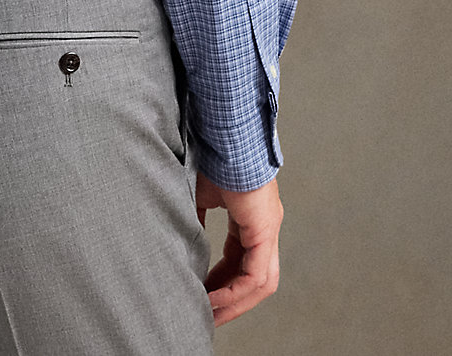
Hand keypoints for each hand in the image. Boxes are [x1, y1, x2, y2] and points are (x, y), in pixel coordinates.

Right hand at [195, 170, 282, 326]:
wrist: (223, 136)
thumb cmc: (212, 155)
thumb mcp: (200, 194)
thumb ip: (196, 217)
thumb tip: (183, 235)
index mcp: (251, 217)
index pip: (240, 260)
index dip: (222, 281)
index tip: (203, 294)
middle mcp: (265, 226)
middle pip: (254, 277)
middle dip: (231, 299)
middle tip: (210, 314)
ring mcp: (268, 229)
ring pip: (260, 282)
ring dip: (235, 301)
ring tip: (212, 313)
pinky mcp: (265, 230)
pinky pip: (255, 275)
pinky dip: (235, 291)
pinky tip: (215, 298)